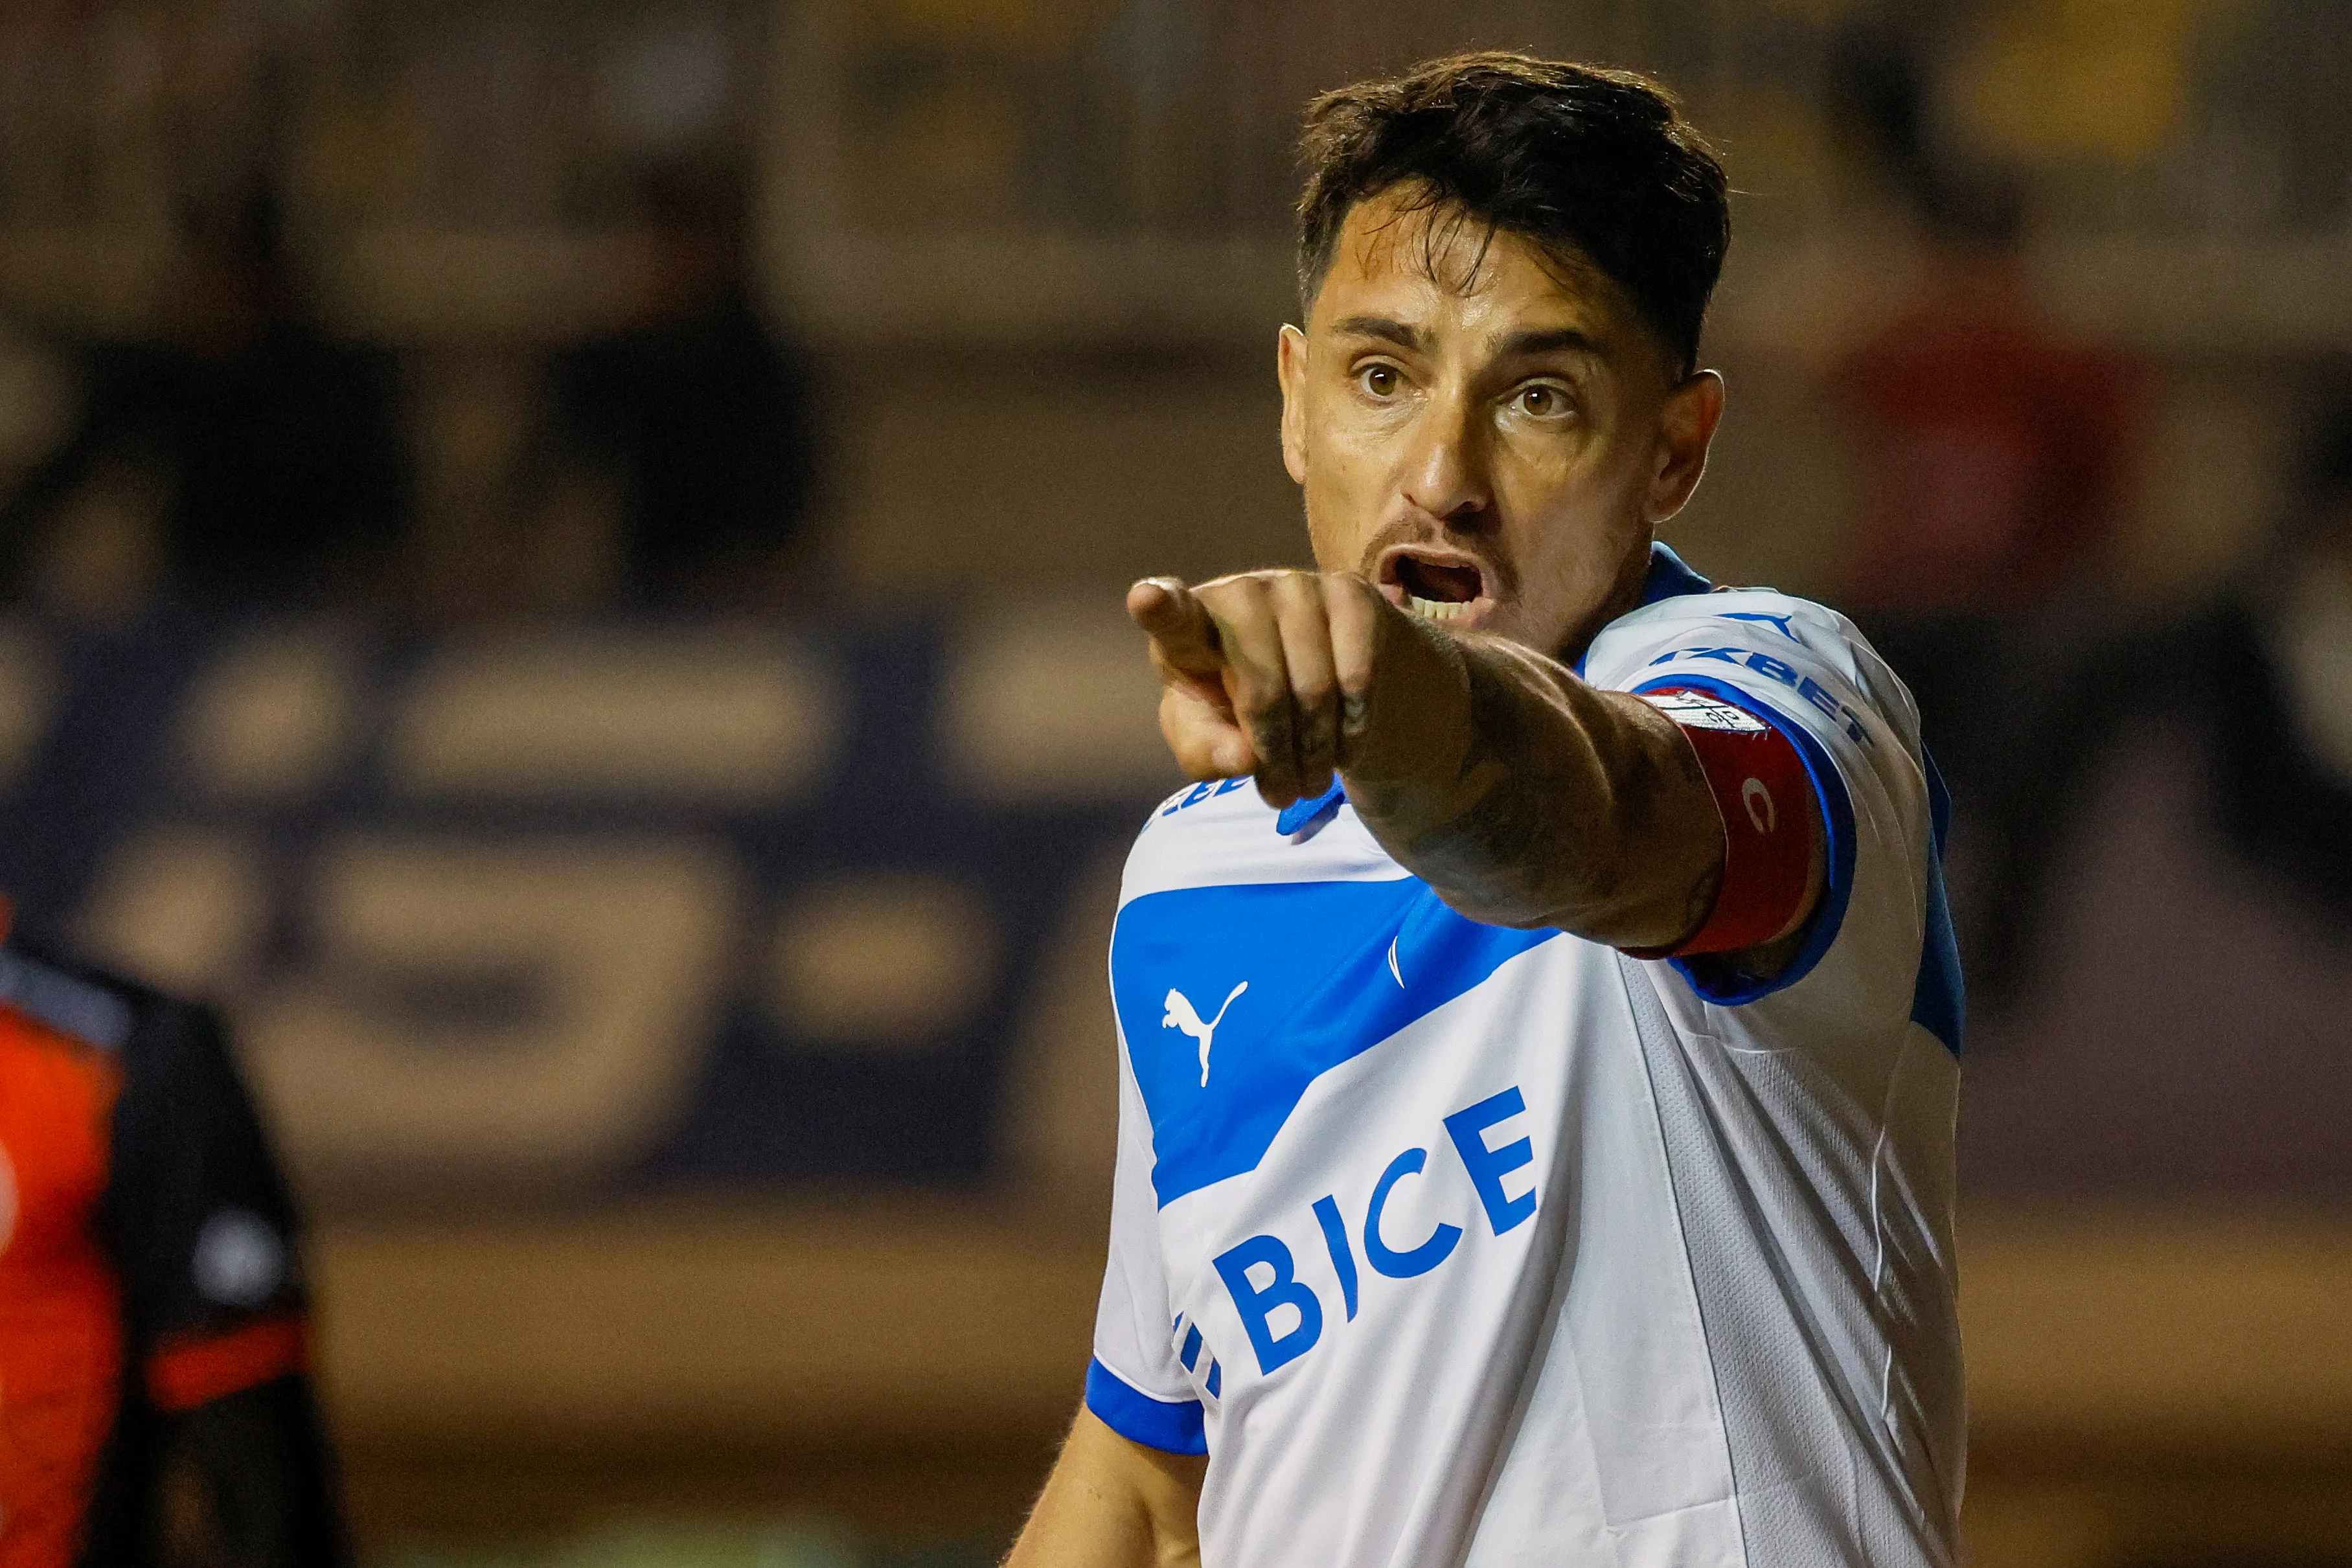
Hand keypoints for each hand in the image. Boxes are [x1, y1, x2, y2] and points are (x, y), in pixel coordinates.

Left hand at [1126, 569, 1393, 807]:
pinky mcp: (1349, 592)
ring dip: (1318, 750)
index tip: (1145, 598)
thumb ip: (1206, 752)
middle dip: (1277, 756)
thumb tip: (1243, 759)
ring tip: (1313, 778)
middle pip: (1262, 689)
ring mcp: (1297, 586)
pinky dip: (1355, 724)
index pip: (1169, 615)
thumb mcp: (1207, 738)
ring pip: (1315, 687)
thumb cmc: (1238, 705)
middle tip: (1284, 794)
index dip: (1158, 606)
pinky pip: (1358, 672)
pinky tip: (1345, 741)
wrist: (1316, 671)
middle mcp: (1239, 593)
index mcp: (1186, 627)